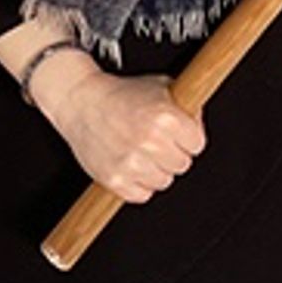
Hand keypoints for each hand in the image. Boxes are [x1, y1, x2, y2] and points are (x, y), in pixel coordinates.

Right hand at [41, 68, 205, 204]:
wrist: (82, 102)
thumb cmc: (121, 95)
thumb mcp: (162, 87)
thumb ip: (187, 107)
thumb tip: (199, 127)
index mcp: (166, 118)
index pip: (198, 144)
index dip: (188, 138)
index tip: (178, 135)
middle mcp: (151, 141)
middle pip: (182, 165)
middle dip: (173, 153)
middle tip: (158, 142)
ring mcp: (132, 163)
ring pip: (164, 182)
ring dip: (156, 170)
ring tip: (142, 152)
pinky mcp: (115, 180)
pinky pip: (141, 195)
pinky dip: (138, 184)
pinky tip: (132, 165)